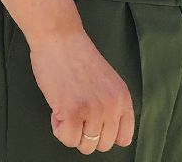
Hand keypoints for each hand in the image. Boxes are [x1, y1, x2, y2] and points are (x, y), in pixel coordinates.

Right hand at [28, 28, 133, 153]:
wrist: (59, 37)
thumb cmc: (76, 54)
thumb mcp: (107, 81)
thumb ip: (110, 104)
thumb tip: (104, 131)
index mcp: (123, 98)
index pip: (124, 138)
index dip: (105, 135)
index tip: (93, 126)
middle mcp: (112, 106)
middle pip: (102, 145)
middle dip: (85, 134)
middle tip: (75, 114)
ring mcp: (93, 111)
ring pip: (85, 145)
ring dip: (71, 130)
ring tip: (65, 109)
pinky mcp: (72, 112)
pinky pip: (68, 139)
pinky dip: (59, 129)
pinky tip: (57, 111)